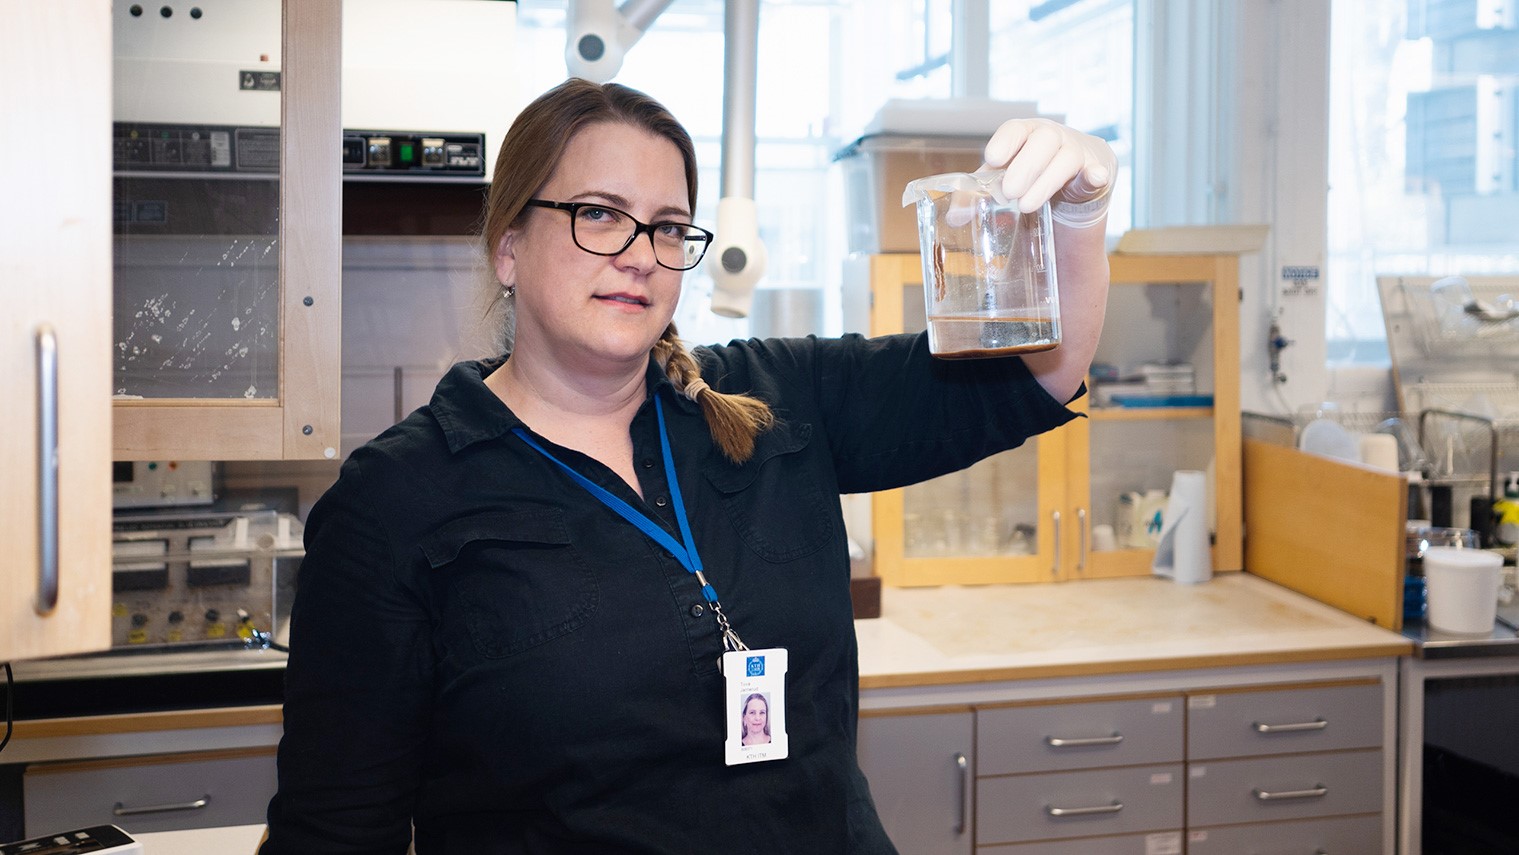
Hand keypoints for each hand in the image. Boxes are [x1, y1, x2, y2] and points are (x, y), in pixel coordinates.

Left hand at [983, 118, 1116, 227]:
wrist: (1078, 172)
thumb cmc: (1032, 170)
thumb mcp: (1004, 178)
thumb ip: (978, 194)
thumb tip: (953, 218)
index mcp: (1026, 133)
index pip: (1015, 128)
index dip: (1005, 141)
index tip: (992, 158)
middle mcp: (1052, 137)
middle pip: (1042, 141)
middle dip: (1024, 168)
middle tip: (1009, 193)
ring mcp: (1076, 152)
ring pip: (1066, 158)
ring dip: (1046, 182)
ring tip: (1026, 205)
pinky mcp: (1095, 171)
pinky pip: (1097, 171)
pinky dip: (1096, 175)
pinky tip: (1095, 177)